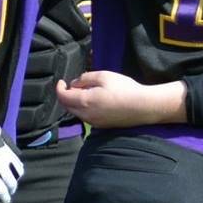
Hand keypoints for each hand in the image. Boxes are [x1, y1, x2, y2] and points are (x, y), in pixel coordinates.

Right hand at [0, 95, 23, 202]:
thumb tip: (8, 146)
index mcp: (6, 153)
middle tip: (10, 194)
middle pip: (11, 182)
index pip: (18, 169)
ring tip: (4, 201)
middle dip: (12, 189)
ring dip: (4, 197)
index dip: (17, 176)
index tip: (14, 179)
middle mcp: (0, 165)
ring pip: (1, 190)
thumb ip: (4, 140)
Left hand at [55, 70, 183, 128]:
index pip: (63, 97)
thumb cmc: (124, 89)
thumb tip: (74, 84)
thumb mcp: (103, 76)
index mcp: (84, 102)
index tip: (62, 81)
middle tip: (74, 85)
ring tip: (85, 92)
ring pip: (76, 113)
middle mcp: (86, 115)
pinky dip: (84, 109)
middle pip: (67, 106)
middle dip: (66, 95)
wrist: (143, 107)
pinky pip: (86, 117)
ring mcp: (94, 123)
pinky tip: (94, 101)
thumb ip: (85, 78)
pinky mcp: (102, 126)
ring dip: (75, 103)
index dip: (59, 88)